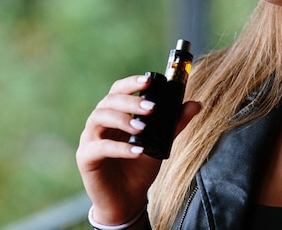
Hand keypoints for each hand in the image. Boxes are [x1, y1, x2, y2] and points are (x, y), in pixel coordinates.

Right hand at [76, 74, 200, 224]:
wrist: (127, 201)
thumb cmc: (139, 169)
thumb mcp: (160, 144)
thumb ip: (174, 124)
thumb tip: (196, 104)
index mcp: (115, 115)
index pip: (118, 90)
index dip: (131, 82)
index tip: (149, 80)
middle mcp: (99, 123)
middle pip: (108, 101)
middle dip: (130, 101)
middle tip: (151, 108)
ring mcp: (89, 139)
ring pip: (99, 118)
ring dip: (122, 119)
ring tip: (143, 128)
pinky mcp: (86, 158)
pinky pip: (100, 147)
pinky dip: (119, 147)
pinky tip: (137, 151)